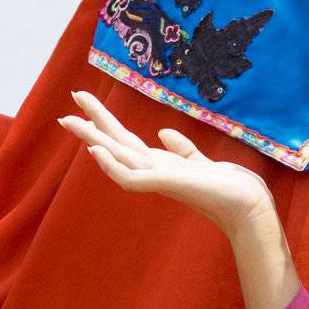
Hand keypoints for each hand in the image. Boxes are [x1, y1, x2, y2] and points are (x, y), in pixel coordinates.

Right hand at [60, 91, 274, 239]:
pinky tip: (97, 151)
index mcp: (159, 163)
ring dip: (93, 139)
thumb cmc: (225, 186)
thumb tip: (163, 132)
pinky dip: (111, 166)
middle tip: (64, 112)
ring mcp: (155, 177)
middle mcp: (152, 169)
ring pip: (115, 156)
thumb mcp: (200, 160)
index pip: (125, 140)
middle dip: (91, 127)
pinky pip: (129, 177)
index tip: (86, 105)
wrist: (245, 203)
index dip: (105, 124)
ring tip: (69, 121)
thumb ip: (181, 148)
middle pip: (114, 143)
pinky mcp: (162, 184)